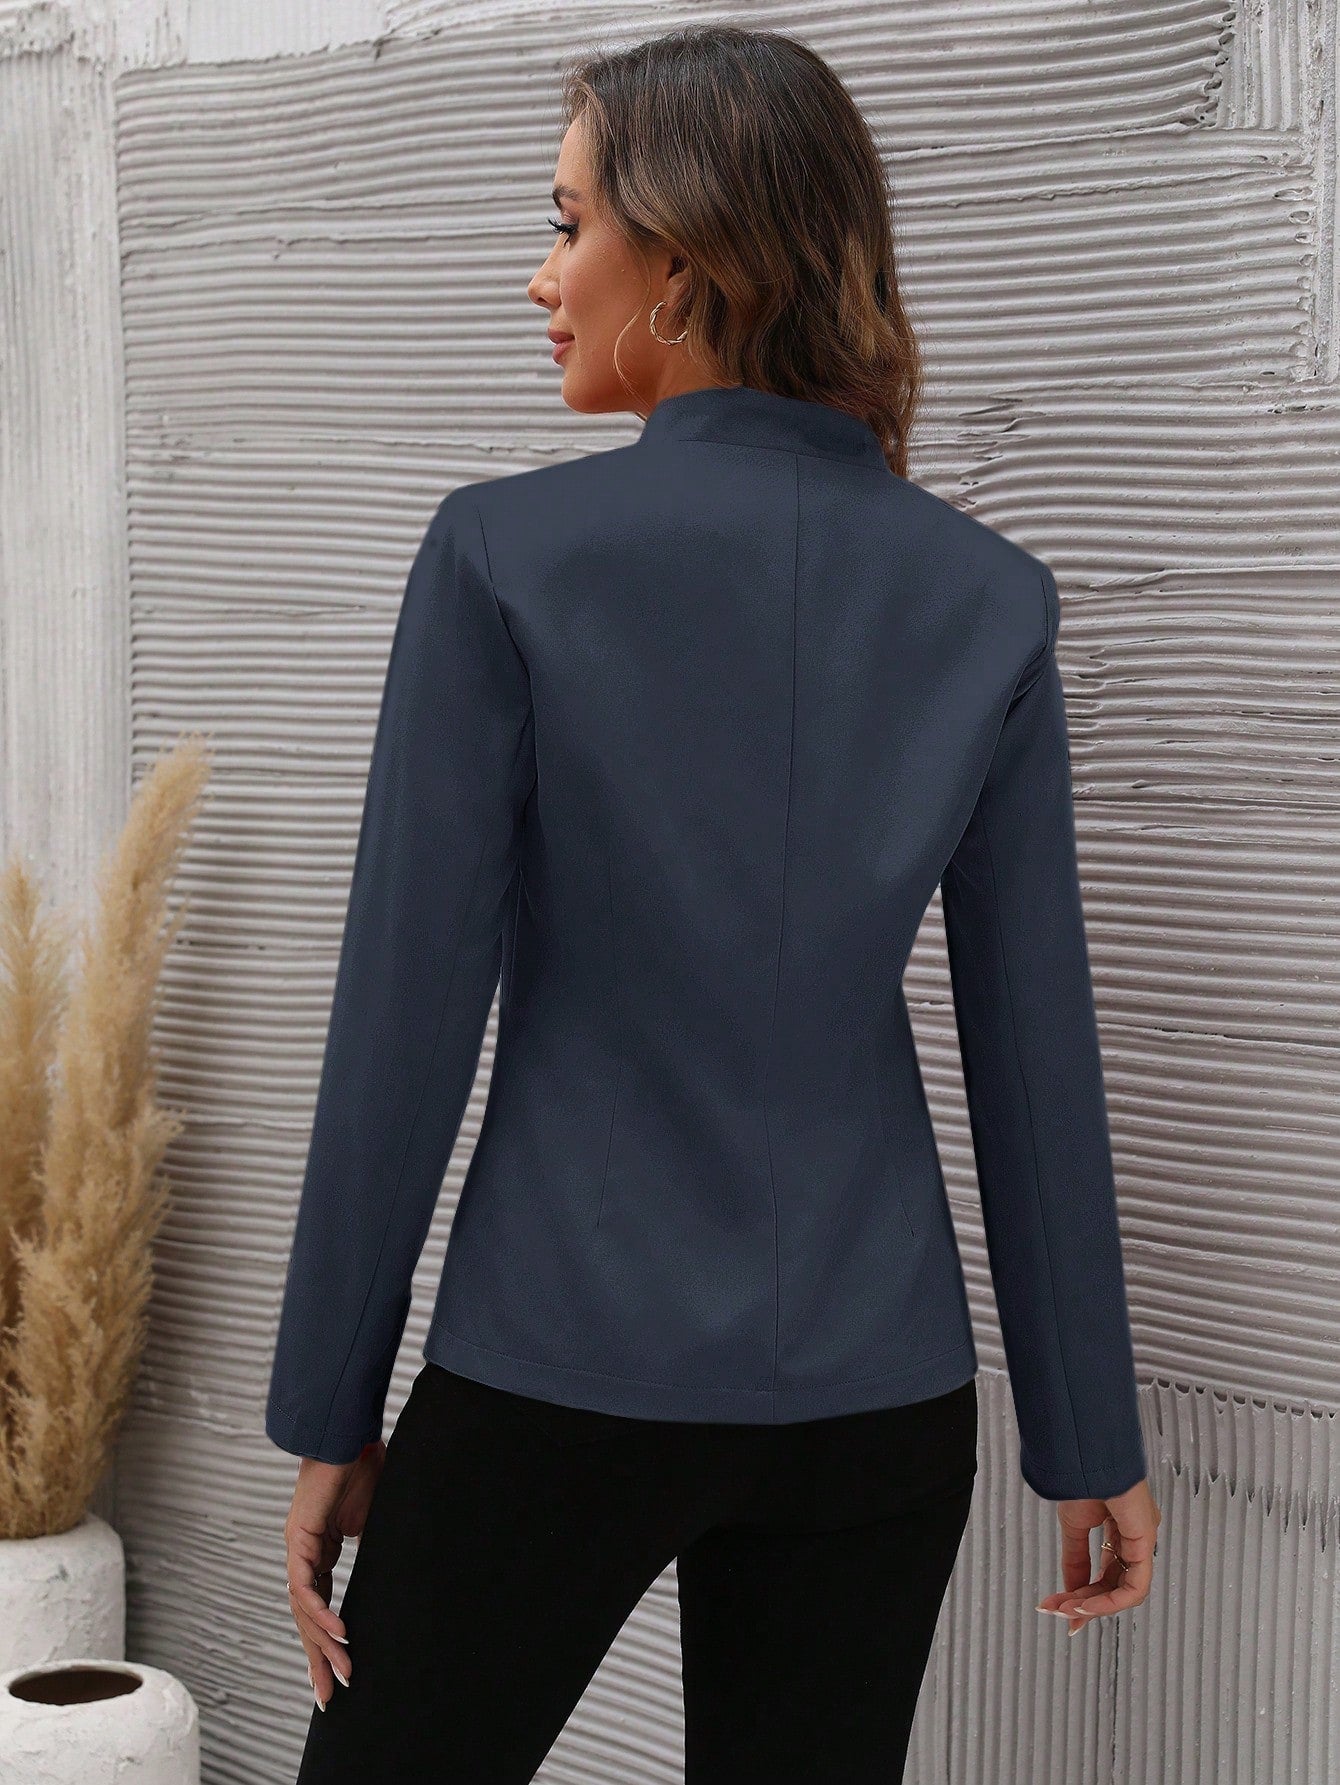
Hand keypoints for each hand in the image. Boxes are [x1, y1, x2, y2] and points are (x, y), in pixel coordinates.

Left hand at [284, 1439, 385, 1708]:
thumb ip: (377, 1542)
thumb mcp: (376, 1516)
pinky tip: (338, 1632)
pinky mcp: (300, 1537)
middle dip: (320, 1658)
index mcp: (319, 1551)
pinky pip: (306, 1586)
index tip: (339, 1671)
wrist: (349, 1432)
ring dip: (324, 1643)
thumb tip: (401, 1566)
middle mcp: (304, 1554)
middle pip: (307, 1618)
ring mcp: (298, 1547)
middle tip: (332, 1694)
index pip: (319, 1606)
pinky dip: (321, 1612)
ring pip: (304, 1609)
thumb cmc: (364, 1464)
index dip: (328, 1640)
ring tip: (343, 1671)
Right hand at [1036, 1475, 1159, 1636]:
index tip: (1056, 1607)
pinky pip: (1134, 1587)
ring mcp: (1143, 1541)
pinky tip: (1084, 1603)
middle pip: (1113, 1586)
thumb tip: (1071, 1593)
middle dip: (1083, 1603)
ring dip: (1093, 1605)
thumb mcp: (1073, 1527)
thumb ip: (1075, 1561)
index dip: (1083, 1595)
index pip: (1107, 1575)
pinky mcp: (1145, 1543)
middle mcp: (1136, 1538)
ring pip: (1124, 1591)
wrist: (1083, 1458)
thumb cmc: (1080, 1479)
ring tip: (1066, 1608)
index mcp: (1121, 1530)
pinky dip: (1109, 1601)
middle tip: (1056, 1612)